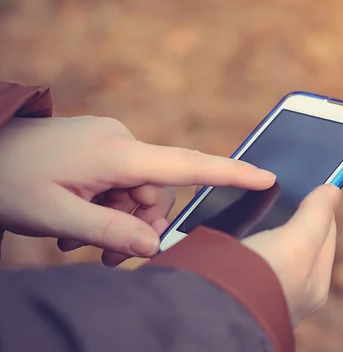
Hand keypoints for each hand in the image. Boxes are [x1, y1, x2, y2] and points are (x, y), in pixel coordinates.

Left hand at [0, 116, 274, 265]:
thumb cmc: (11, 178)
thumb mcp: (56, 215)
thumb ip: (110, 230)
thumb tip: (155, 246)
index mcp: (118, 153)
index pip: (187, 164)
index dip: (230, 173)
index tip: (266, 177)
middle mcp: (122, 141)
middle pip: (158, 194)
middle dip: (137, 226)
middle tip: (101, 253)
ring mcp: (112, 142)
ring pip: (138, 192)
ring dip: (117, 219)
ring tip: (76, 236)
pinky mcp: (103, 147)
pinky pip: (122, 181)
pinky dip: (108, 204)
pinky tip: (78, 217)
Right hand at [242, 184, 340, 325]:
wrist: (214, 307)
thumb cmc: (263, 279)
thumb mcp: (298, 241)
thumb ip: (317, 213)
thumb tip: (333, 189)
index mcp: (314, 285)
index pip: (326, 234)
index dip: (319, 206)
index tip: (309, 184)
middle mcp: (289, 291)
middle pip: (295, 240)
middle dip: (288, 215)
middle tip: (277, 189)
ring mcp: (260, 288)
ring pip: (265, 243)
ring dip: (259, 223)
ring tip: (251, 202)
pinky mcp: (231, 283)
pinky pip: (240, 250)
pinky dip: (237, 234)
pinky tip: (230, 224)